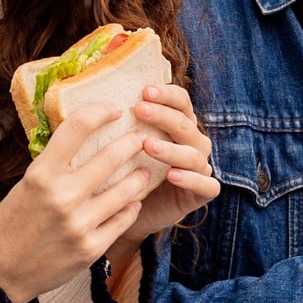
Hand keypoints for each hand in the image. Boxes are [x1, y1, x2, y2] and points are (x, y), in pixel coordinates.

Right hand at [0, 105, 161, 302]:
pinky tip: (132, 202)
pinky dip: (130, 208)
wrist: (1, 273)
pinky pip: (122, 220)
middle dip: (132, 143)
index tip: (114, 109)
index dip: (100, 112)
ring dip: (138, 177)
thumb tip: (80, 139)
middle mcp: (61, 197)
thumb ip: (52, 166)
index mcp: (40, 175)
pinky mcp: (91, 248)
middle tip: (141, 139)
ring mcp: (79, 224)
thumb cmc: (10, 225)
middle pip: (110, 157)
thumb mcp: (24, 186)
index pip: (76, 128)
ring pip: (125, 191)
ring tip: (144, 171)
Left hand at [128, 83, 221, 240]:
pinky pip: (207, 185)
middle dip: (163, 115)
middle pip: (185, 124)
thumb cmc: (124, 172)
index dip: (166, 93)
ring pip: (194, 154)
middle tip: (139, 110)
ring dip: (171, 148)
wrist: (130, 212)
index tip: (144, 90)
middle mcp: (193, 143)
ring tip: (148, 145)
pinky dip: (192, 179)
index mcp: (178, 124)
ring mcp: (200, 168)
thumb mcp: (121, 145)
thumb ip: (119, 124)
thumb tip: (96, 99)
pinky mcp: (202, 193)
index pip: (180, 101)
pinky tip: (172, 175)